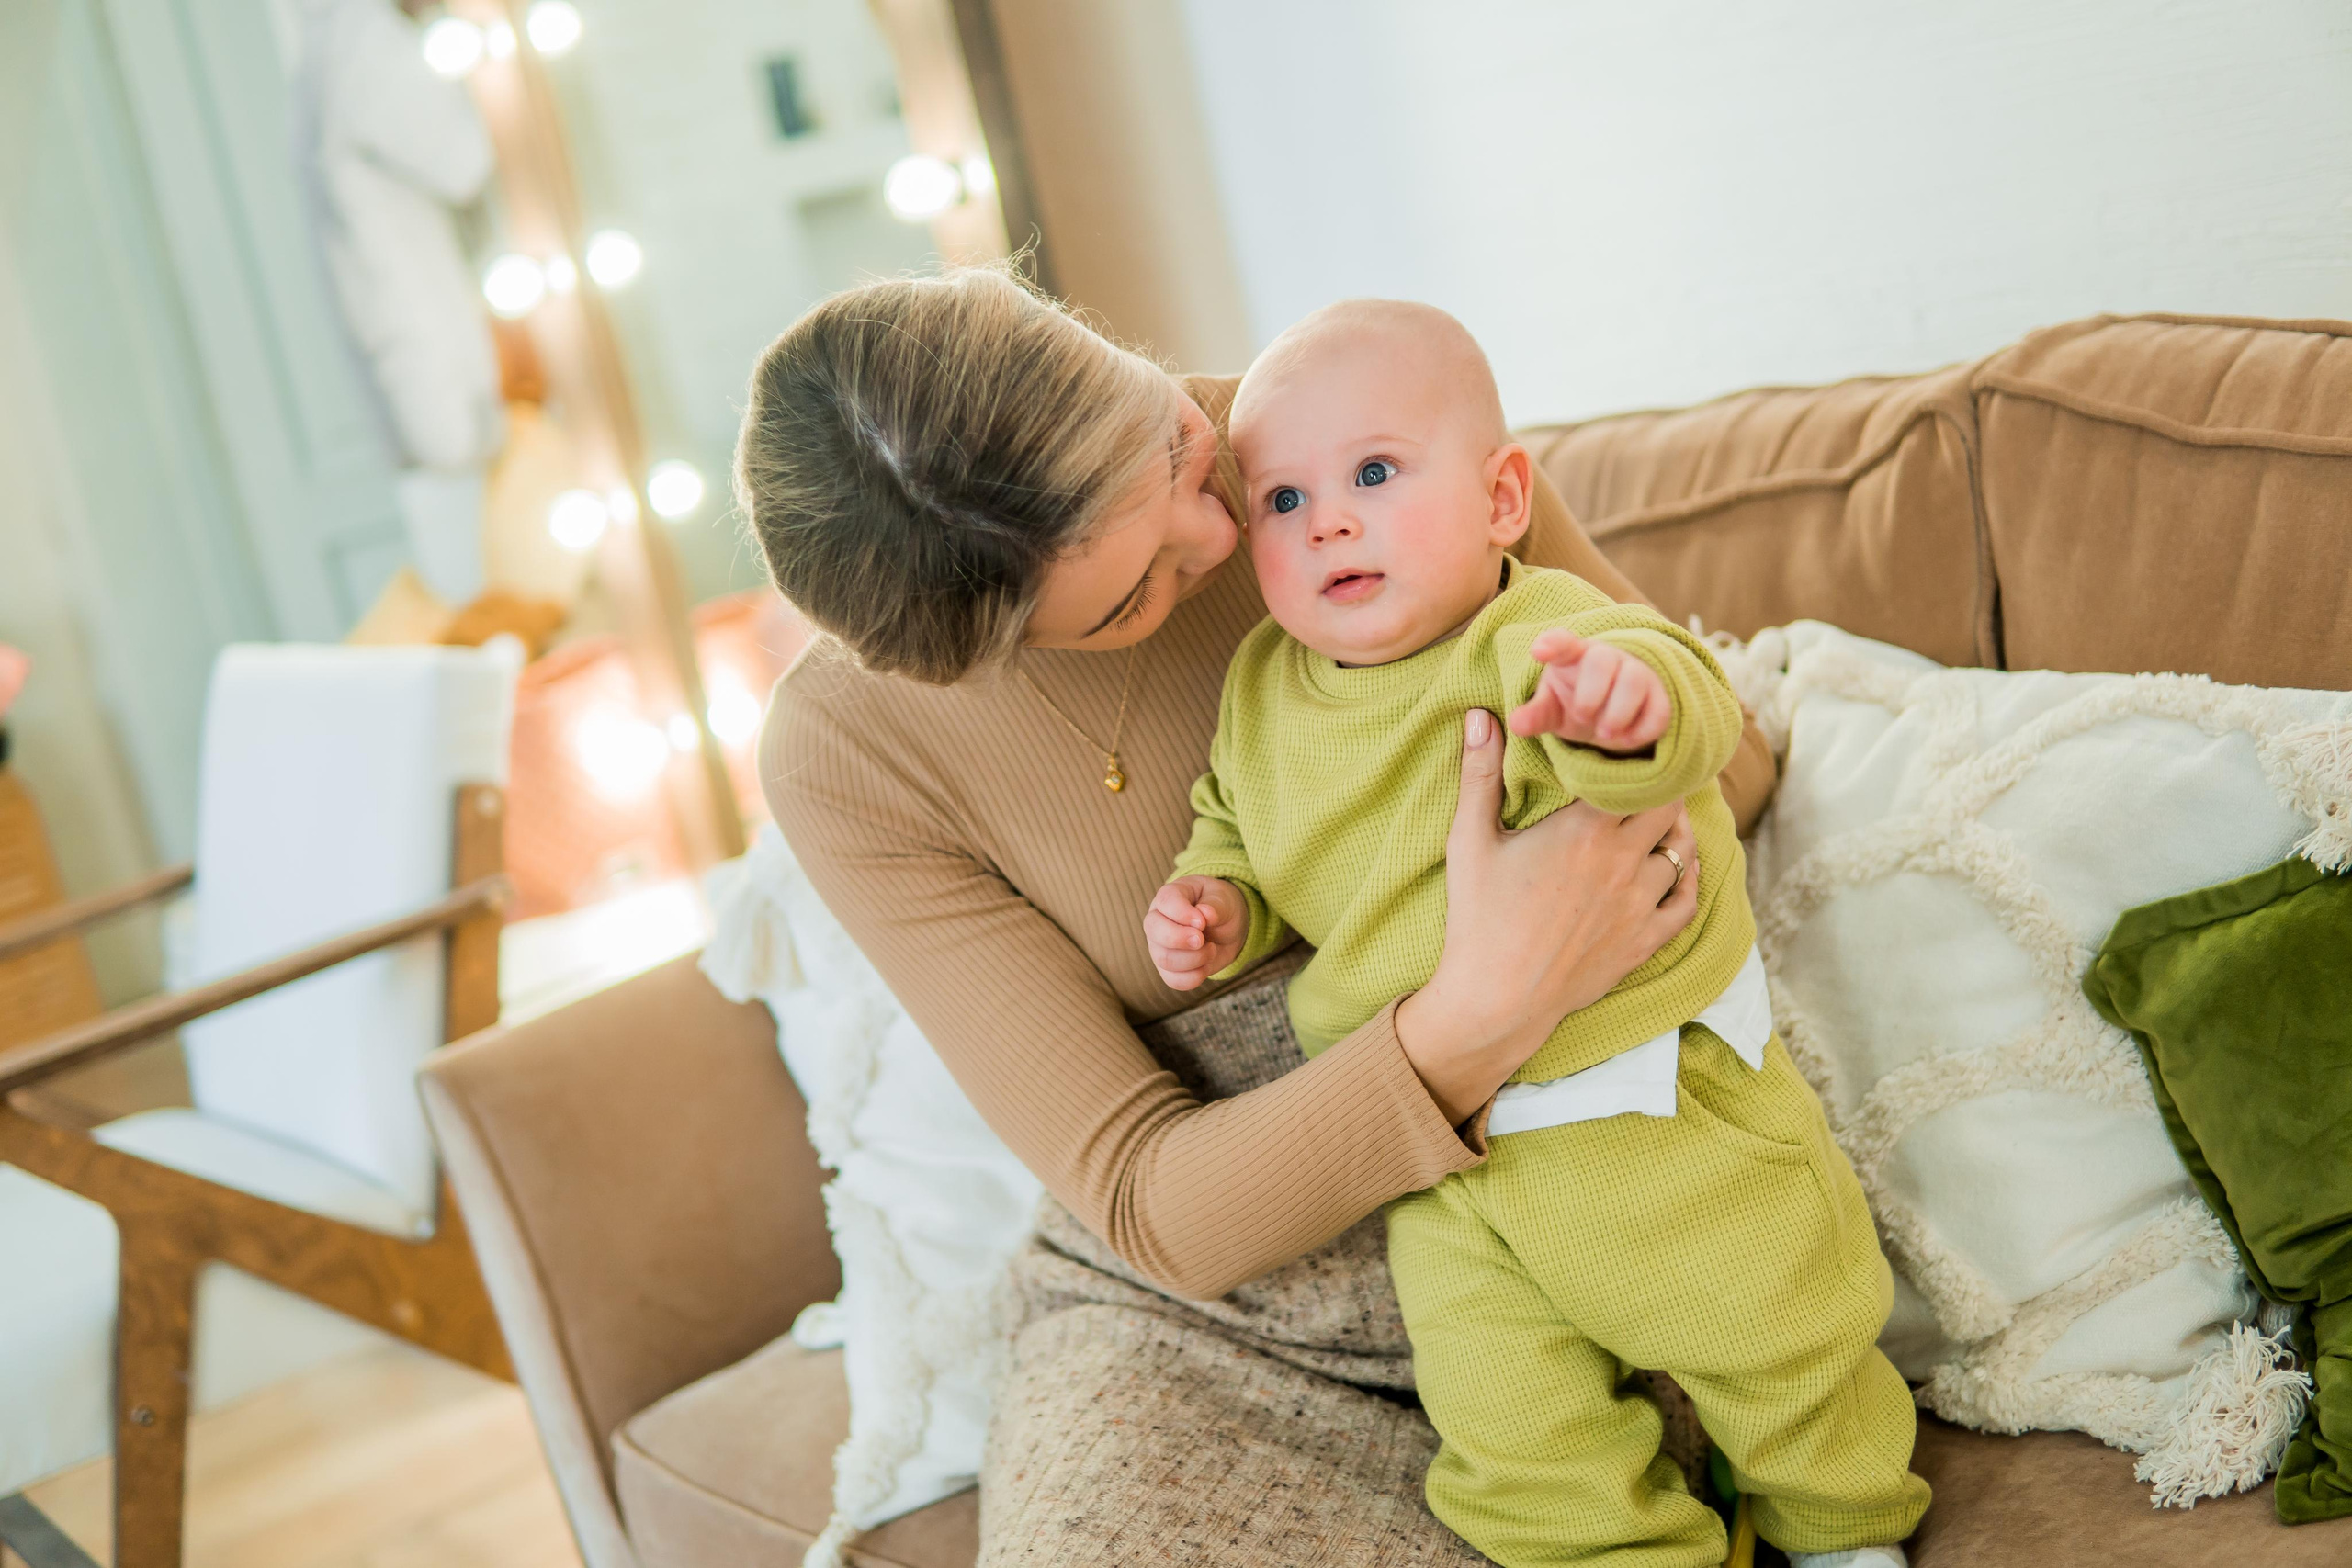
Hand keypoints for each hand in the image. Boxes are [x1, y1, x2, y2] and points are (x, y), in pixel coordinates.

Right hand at [1146, 876, 1250, 990]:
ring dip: (1194, 959)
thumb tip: (1205, 914)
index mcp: (1170, 896)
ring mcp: (1159, 946)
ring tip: (1212, 949)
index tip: (1202, 922)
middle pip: (1154, 931)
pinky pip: (1173, 980)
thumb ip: (1215, 905)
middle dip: (1180, 939)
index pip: (1165, 901)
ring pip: (1164, 959)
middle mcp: (1157, 920)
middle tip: (1202, 940)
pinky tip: (1206, 965)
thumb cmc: (1220, 908)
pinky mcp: (1167, 969)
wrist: (1226, 930)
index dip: (1182, 914)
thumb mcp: (1223, 899)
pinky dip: (1194, 977)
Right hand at [1396, 709, 1698, 1124]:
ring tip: (1659, 815)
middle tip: (1647, 774)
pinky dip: (1689, 878)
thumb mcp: (1470, 840)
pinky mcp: (1644, 941)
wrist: (1496, 999)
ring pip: (1681, 851)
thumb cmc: (1478, 918)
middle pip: (1669, 805)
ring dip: (1673, 831)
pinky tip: (1679, 867)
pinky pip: (1687, 902)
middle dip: (1661, 785)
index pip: (1636, 773)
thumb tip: (1480, 715)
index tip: (1629, 743)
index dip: (1637, 754)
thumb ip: (1479, 774)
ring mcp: (1639, 904)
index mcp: (1584, 829)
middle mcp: (1623, 862)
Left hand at [1509, 631, 1669, 753]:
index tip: (1539, 651)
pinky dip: (1643, 729)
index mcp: (1573, 655)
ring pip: (1635, 681)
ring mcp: (1636, 672)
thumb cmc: (1577, 702)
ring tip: (1605, 734)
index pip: (1562, 642)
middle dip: (1591, 693)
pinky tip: (1626, 740)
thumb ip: (1536, 714)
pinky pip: (1660, 708)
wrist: (1615, 713)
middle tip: (1583, 718)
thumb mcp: (1553, 709)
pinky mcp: (1660, 695)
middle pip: (1602, 660)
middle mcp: (1607, 657)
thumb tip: (1516, 724)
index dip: (1552, 644)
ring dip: (1618, 712)